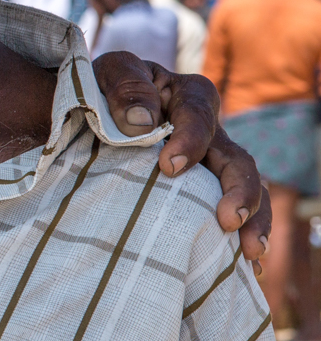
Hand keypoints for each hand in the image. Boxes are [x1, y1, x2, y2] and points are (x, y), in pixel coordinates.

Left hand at [92, 52, 269, 268]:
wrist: (88, 114)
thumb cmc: (103, 89)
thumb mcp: (109, 73)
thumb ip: (125, 86)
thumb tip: (143, 122)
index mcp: (188, 96)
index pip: (199, 115)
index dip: (190, 140)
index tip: (169, 167)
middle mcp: (208, 130)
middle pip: (236, 159)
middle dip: (239, 190)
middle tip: (227, 219)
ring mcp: (208, 162)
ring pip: (244, 189)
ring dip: (252, 218)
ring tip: (249, 251)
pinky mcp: (200, 188)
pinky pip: (228, 209)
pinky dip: (240, 234)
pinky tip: (244, 267)